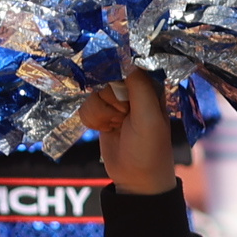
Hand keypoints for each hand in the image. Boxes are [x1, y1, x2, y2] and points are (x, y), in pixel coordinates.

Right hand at [82, 68, 181, 195]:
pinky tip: (105, 130)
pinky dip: (92, 119)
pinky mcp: (101, 113)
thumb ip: (138, 87)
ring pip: (93, 91)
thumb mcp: (149, 117)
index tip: (123, 93)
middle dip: (110, 99)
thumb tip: (124, 58)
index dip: (119, 74)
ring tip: (116, 126)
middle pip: (105, 76)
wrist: (136, 179)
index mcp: (150, 86)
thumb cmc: (149, 148)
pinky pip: (85, 105)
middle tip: (123, 115)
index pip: (128, 63)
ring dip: (101, 112)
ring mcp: (115, 102)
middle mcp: (132, 90)